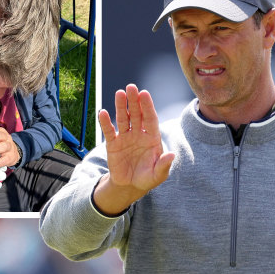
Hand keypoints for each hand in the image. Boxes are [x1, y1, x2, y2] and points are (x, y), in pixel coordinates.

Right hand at [94, 84, 174, 214]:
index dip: (147, 106)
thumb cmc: (147, 178)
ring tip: (119, 93)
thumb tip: (171, 155)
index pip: (150, 118)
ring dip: (120, 106)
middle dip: (134, 101)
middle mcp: (139, 134)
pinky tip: (103, 112)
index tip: (144, 93)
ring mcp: (125, 137)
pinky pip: (109, 131)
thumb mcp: (157, 175)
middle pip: (136, 114)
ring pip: (123, 118)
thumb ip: (163, 165)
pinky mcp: (113, 144)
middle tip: (131, 87)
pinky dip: (105, 122)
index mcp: (152, 138)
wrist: (130, 186)